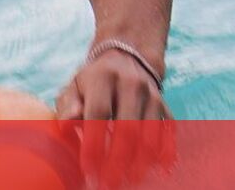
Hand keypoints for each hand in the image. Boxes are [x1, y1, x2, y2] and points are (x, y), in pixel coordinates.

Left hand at [55, 50, 172, 188]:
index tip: (88, 168)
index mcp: (103, 77)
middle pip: (127, 127)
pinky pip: (168, 131)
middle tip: (109, 183)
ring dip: (141, 161)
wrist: (126, 57)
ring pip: (150, 132)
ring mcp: (152, 94)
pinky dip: (166, 152)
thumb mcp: (75, 86)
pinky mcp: (165, 104)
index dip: (93, 143)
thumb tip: (66, 126)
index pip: (98, 113)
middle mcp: (130, 83)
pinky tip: (160, 170)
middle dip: (118, 159)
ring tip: (131, 180)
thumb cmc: (93, 81)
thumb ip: (69, 105)